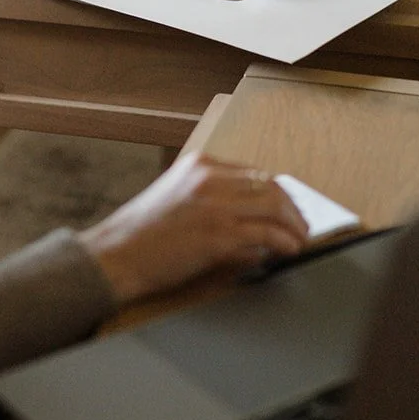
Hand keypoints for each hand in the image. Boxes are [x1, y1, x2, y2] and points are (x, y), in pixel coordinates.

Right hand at [78, 153, 309, 304]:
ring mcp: (216, 205)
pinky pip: (266, 235)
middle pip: (271, 186)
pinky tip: (288, 251)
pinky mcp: (219, 234)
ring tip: (299, 240)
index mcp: (200, 164)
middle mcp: (210, 178)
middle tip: (301, 226)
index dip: (279, 193)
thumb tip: (251, 215)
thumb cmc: (142, 233)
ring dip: (293, 226)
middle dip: (292, 209)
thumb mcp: (177, 197)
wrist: (116, 255)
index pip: (255, 173)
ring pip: (274, 207)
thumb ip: (212, 197)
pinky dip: (283, 242)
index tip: (289, 207)